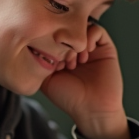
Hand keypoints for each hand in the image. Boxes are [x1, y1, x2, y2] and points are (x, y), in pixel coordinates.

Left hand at [40, 23, 128, 138]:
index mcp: (63, 54)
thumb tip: (33, 45)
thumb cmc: (69, 99)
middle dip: (63, 41)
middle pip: (68, 28)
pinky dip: (90, 37)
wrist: (92, 110)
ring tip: (75, 60)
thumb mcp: (47, 80)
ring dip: (76, 40)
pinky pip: (98, 30)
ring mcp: (91, 48)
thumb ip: (39, 63)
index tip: (50, 57)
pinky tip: (86, 54)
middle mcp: (77, 49)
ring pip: (82, 27)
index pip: (54, 34)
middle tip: (63, 59)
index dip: (50, 41)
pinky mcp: (106, 48)